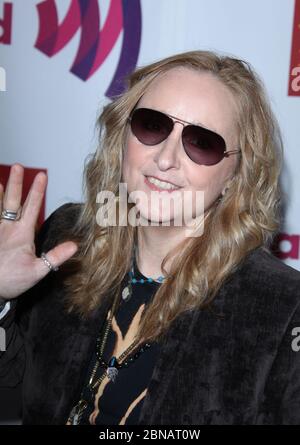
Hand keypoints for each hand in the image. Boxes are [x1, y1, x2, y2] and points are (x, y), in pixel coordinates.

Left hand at [0, 164, 77, 299]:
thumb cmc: (11, 280)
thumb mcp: (37, 272)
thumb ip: (55, 257)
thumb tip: (73, 245)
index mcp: (22, 234)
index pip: (32, 207)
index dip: (38, 190)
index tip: (42, 175)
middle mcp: (7, 228)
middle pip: (12, 201)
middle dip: (17, 182)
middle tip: (19, 166)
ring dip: (0, 192)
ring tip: (0, 179)